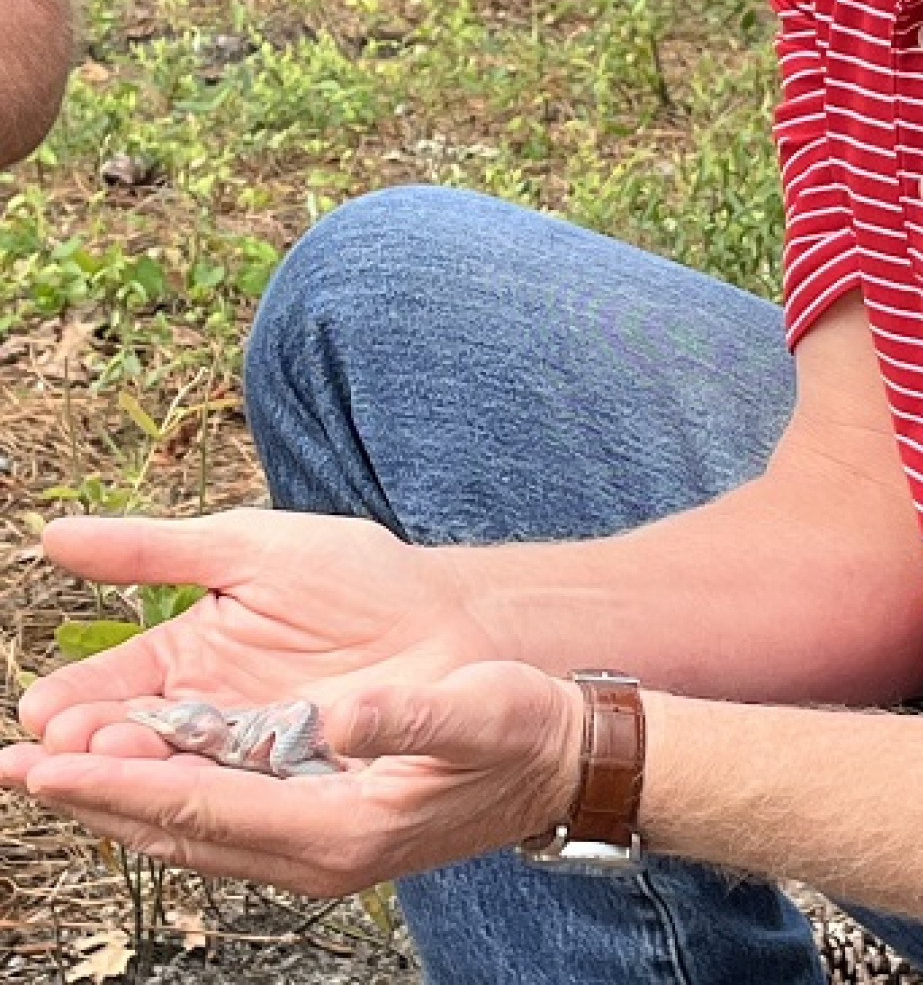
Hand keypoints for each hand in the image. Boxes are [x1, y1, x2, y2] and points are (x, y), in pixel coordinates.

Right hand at [3, 507, 494, 759]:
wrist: (456, 621)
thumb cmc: (359, 575)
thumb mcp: (253, 547)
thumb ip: (156, 549)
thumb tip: (53, 535)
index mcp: (183, 659)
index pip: (111, 690)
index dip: (76, 704)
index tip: (46, 713)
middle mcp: (207, 720)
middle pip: (132, 749)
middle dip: (91, 754)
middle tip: (56, 755)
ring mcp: (250, 762)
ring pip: (180, 784)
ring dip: (138, 783)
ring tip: (104, 768)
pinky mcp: (297, 794)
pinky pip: (245, 807)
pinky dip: (210, 804)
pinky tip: (180, 798)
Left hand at [5, 662, 583, 894]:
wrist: (555, 763)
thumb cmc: (518, 732)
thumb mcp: (474, 714)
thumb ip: (404, 717)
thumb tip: (337, 714)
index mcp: (340, 831)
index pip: (207, 811)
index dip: (125, 787)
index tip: (54, 761)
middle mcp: (313, 848)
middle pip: (180, 829)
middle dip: (94, 799)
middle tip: (17, 767)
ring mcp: (312, 840)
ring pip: (192, 825)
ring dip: (118, 798)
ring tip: (51, 767)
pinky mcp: (316, 819)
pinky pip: (221, 811)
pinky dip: (166, 790)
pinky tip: (138, 763)